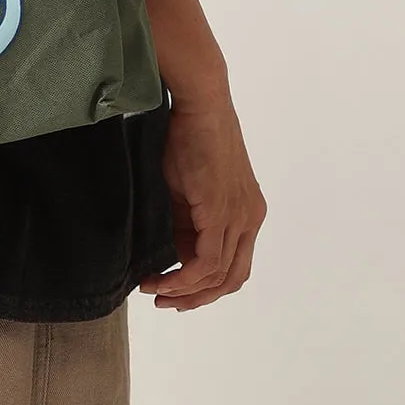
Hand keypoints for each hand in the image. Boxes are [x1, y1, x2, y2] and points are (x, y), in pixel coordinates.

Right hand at [137, 84, 266, 311]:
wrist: (200, 104)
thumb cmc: (190, 135)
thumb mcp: (189, 188)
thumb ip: (189, 220)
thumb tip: (177, 251)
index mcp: (248, 212)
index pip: (233, 265)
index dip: (205, 285)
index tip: (173, 288)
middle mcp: (251, 219)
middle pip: (231, 279)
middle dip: (196, 297)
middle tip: (165, 300)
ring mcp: (239, 217)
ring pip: (217, 275)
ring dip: (184, 290)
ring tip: (154, 290)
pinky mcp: (221, 213)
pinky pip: (206, 262)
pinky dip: (183, 278)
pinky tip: (162, 280)